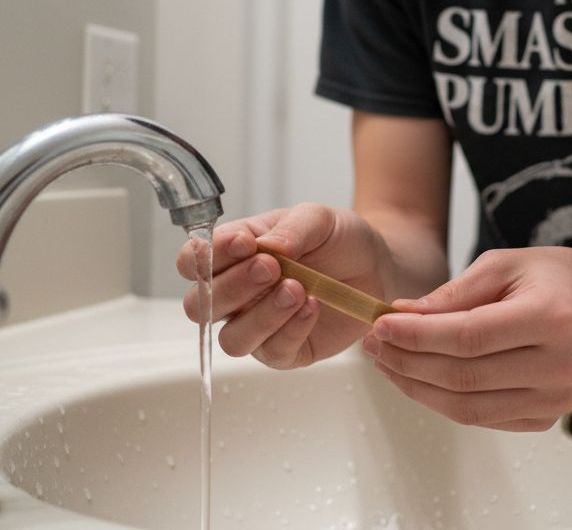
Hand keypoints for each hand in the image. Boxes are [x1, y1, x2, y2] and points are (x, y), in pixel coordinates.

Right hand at [177, 203, 389, 368]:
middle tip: (271, 267)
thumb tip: (268, 246)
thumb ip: (291, 228)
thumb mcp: (318, 218)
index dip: (208, 256)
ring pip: (232, 339)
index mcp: (233, 256)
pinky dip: (291, 330)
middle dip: (232, 287)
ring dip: (261, 315)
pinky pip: (273, 352)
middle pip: (200, 306)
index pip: (193, 262)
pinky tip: (312, 306)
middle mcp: (237, 295)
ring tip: (296, 290)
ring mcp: (258, 326)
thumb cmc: (338, 239)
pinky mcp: (287, 351)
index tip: (244, 243)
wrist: (377, 264)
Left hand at [361, 247, 571, 431]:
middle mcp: (559, 365)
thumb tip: (403, 316)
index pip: (469, 337)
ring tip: (388, 362)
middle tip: (375, 343)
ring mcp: (556, 399)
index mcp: (553, 317)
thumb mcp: (504, 264)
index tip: (381, 324)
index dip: (417, 336)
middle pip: (464, 377)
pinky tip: (420, 378)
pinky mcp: (546, 418)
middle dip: (408, 362)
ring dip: (417, 387)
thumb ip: (454, 293)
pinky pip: (481, 418)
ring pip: (467, 407)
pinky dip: (443, 401)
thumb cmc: (556, 279)